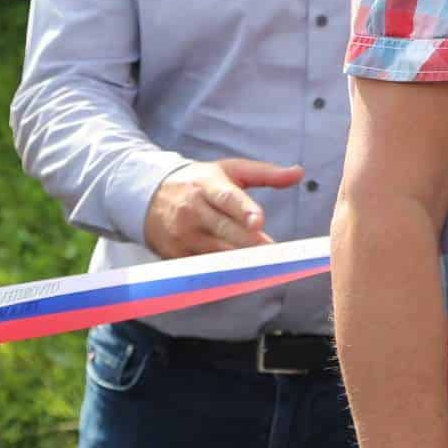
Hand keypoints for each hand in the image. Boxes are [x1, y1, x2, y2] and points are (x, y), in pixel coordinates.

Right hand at [144, 158, 306, 257]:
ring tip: (263, 266)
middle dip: (249, 243)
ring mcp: (182, 234)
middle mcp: (192, 210)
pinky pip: (203, 267)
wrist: (148, 194)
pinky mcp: (174, 253)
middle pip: (224, 230)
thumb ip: (266, 174)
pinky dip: (222, 272)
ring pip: (215, 252)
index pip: (227, 198)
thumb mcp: (231, 170)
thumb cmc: (200, 182)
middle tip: (274, 253)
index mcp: (208, 185)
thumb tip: (299, 173)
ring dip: (240, 260)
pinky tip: (241, 277)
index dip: (243, 210)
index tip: (258, 222)